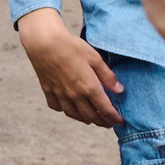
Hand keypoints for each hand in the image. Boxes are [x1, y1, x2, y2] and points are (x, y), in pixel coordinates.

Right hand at [17, 7, 125, 126]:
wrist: (44, 42)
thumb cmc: (71, 46)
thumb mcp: (95, 58)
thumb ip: (107, 76)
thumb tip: (119, 90)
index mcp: (89, 87)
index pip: (105, 110)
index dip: (114, 118)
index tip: (120, 121)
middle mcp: (75, 95)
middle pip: (91, 116)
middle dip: (102, 122)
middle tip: (109, 122)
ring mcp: (60, 95)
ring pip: (75, 115)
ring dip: (86, 119)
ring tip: (92, 118)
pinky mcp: (48, 91)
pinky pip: (58, 107)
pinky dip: (66, 110)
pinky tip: (70, 107)